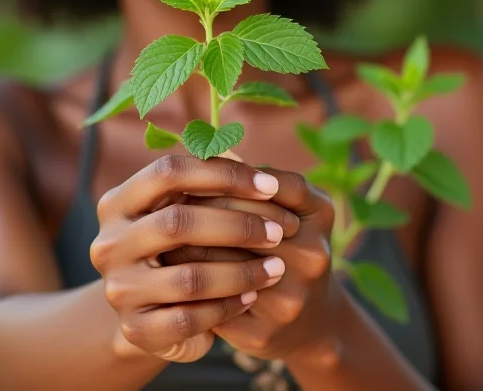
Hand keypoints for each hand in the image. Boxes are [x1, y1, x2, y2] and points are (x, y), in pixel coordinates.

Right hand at [90, 156, 297, 362]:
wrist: (152, 312)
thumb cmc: (180, 247)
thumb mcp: (185, 210)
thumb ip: (207, 183)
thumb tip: (242, 152)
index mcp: (119, 201)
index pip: (168, 171)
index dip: (222, 174)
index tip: (270, 184)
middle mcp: (109, 242)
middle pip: (178, 221)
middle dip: (237, 224)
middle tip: (279, 231)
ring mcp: (118, 288)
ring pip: (189, 277)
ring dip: (241, 271)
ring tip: (276, 268)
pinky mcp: (134, 329)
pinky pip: (189, 319)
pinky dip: (226, 307)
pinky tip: (251, 296)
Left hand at [169, 169, 339, 360]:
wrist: (312, 324)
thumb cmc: (289, 246)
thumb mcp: (289, 204)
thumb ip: (253, 178)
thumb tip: (203, 147)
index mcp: (321, 212)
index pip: (265, 182)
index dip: (225, 177)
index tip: (195, 176)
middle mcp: (313, 255)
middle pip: (239, 220)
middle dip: (199, 210)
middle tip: (167, 204)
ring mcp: (290, 298)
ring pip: (219, 262)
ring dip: (184, 247)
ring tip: (162, 237)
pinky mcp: (264, 335)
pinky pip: (213, 301)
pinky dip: (188, 285)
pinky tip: (171, 273)